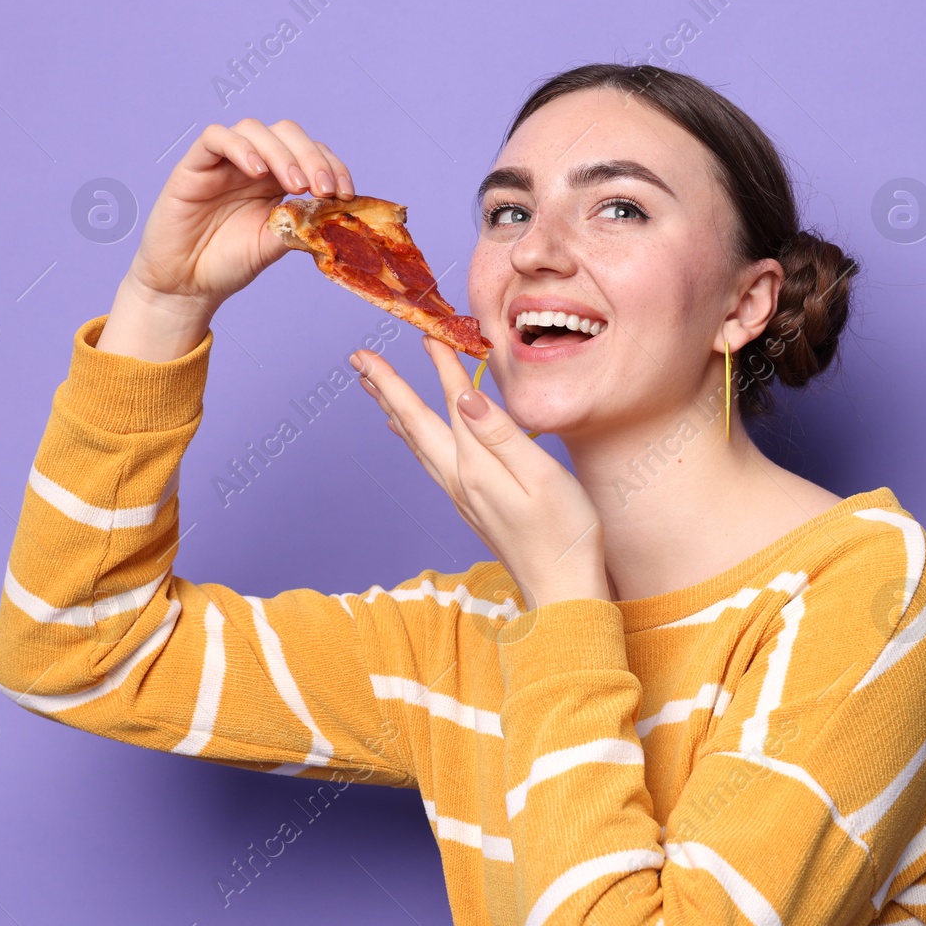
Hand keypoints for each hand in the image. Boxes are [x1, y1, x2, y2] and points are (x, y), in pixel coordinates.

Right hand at [98, 119, 353, 360]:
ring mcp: (223, 162)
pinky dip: (240, 148)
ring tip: (295, 185)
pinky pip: (215, 137)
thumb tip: (334, 214)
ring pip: (255, 129)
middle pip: (287, 133)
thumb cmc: (229, 263)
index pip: (310, 153)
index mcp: (277, 179)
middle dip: (312, 157)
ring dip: (282, 153)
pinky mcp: (194, 166)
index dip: (332, 166)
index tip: (346, 193)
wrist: (187, 284)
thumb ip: (300, 225)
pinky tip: (256, 173)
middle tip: (322, 190)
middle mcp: (252, 164)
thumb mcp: (275, 245)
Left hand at [350, 335, 610, 608]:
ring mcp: (461, 496)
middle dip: (388, 386)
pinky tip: (409, 432)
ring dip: (395, 409)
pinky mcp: (470, 506)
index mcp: (475, 467)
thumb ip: (502, 436)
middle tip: (360, 357)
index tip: (427, 333)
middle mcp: (459, 480)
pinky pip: (429, 459)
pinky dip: (413, 436)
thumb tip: (466, 398)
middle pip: (416, 423)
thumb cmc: (565, 534)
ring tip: (374, 385)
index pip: (452, 405)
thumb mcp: (542, 477)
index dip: (440, 367)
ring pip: (417, 442)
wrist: (562, 592)